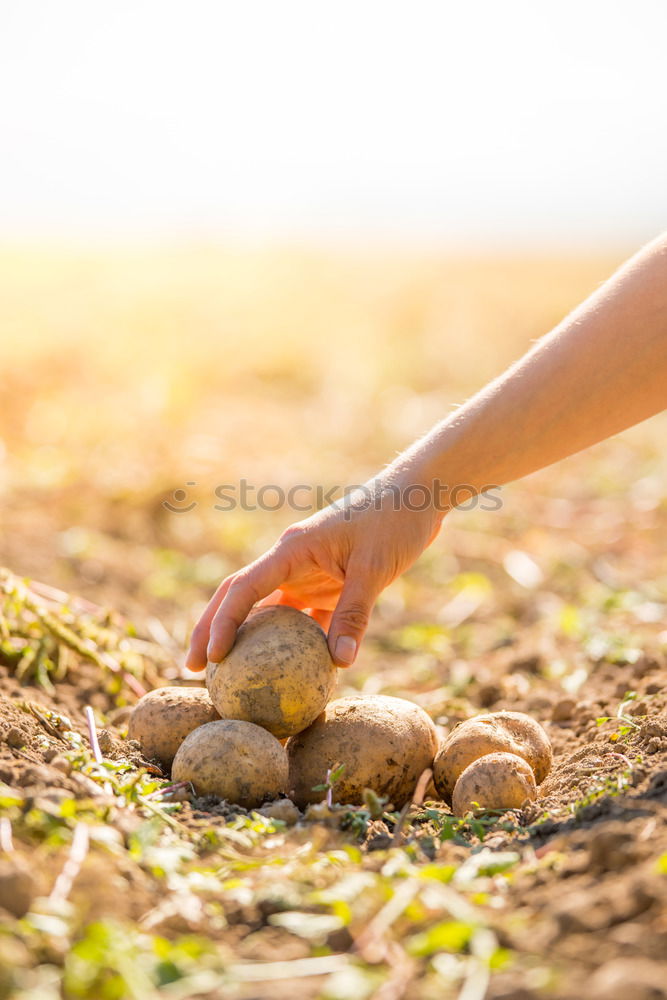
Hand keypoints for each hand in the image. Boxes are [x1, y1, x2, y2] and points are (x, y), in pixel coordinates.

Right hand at [186, 471, 443, 669]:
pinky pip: (303, 619)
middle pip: (239, 597)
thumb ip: (354, 613)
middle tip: (193, 670)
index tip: (212, 656)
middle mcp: (291, 561)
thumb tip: (340, 664)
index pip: (245, 587)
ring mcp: (307, 573)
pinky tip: (290, 675)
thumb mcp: (375, 568)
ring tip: (228, 678)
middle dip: (212, 631)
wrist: (419, 494)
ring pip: (267, 611)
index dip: (223, 622)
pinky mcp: (327, 583)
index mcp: (292, 550)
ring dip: (247, 640)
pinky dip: (294, 645)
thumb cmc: (395, 520)